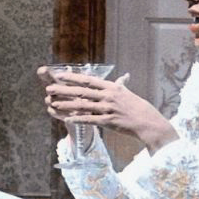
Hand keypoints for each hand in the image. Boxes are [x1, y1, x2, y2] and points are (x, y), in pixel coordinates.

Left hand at [39, 68, 177, 153]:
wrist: (148, 122)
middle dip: (64, 90)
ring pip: (83, 105)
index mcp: (112, 87)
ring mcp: (108, 108)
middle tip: (49, 88)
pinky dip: (79, 119)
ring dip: (67, 104)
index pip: (88, 80)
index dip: (73, 78)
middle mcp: (108, 96)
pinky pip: (91, 120)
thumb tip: (123, 77)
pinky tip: (68, 119)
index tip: (60, 76)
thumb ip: (122, 85)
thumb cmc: (139, 108)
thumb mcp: (129, 93)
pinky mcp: (109, 121)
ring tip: (54, 103)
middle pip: (82, 91)